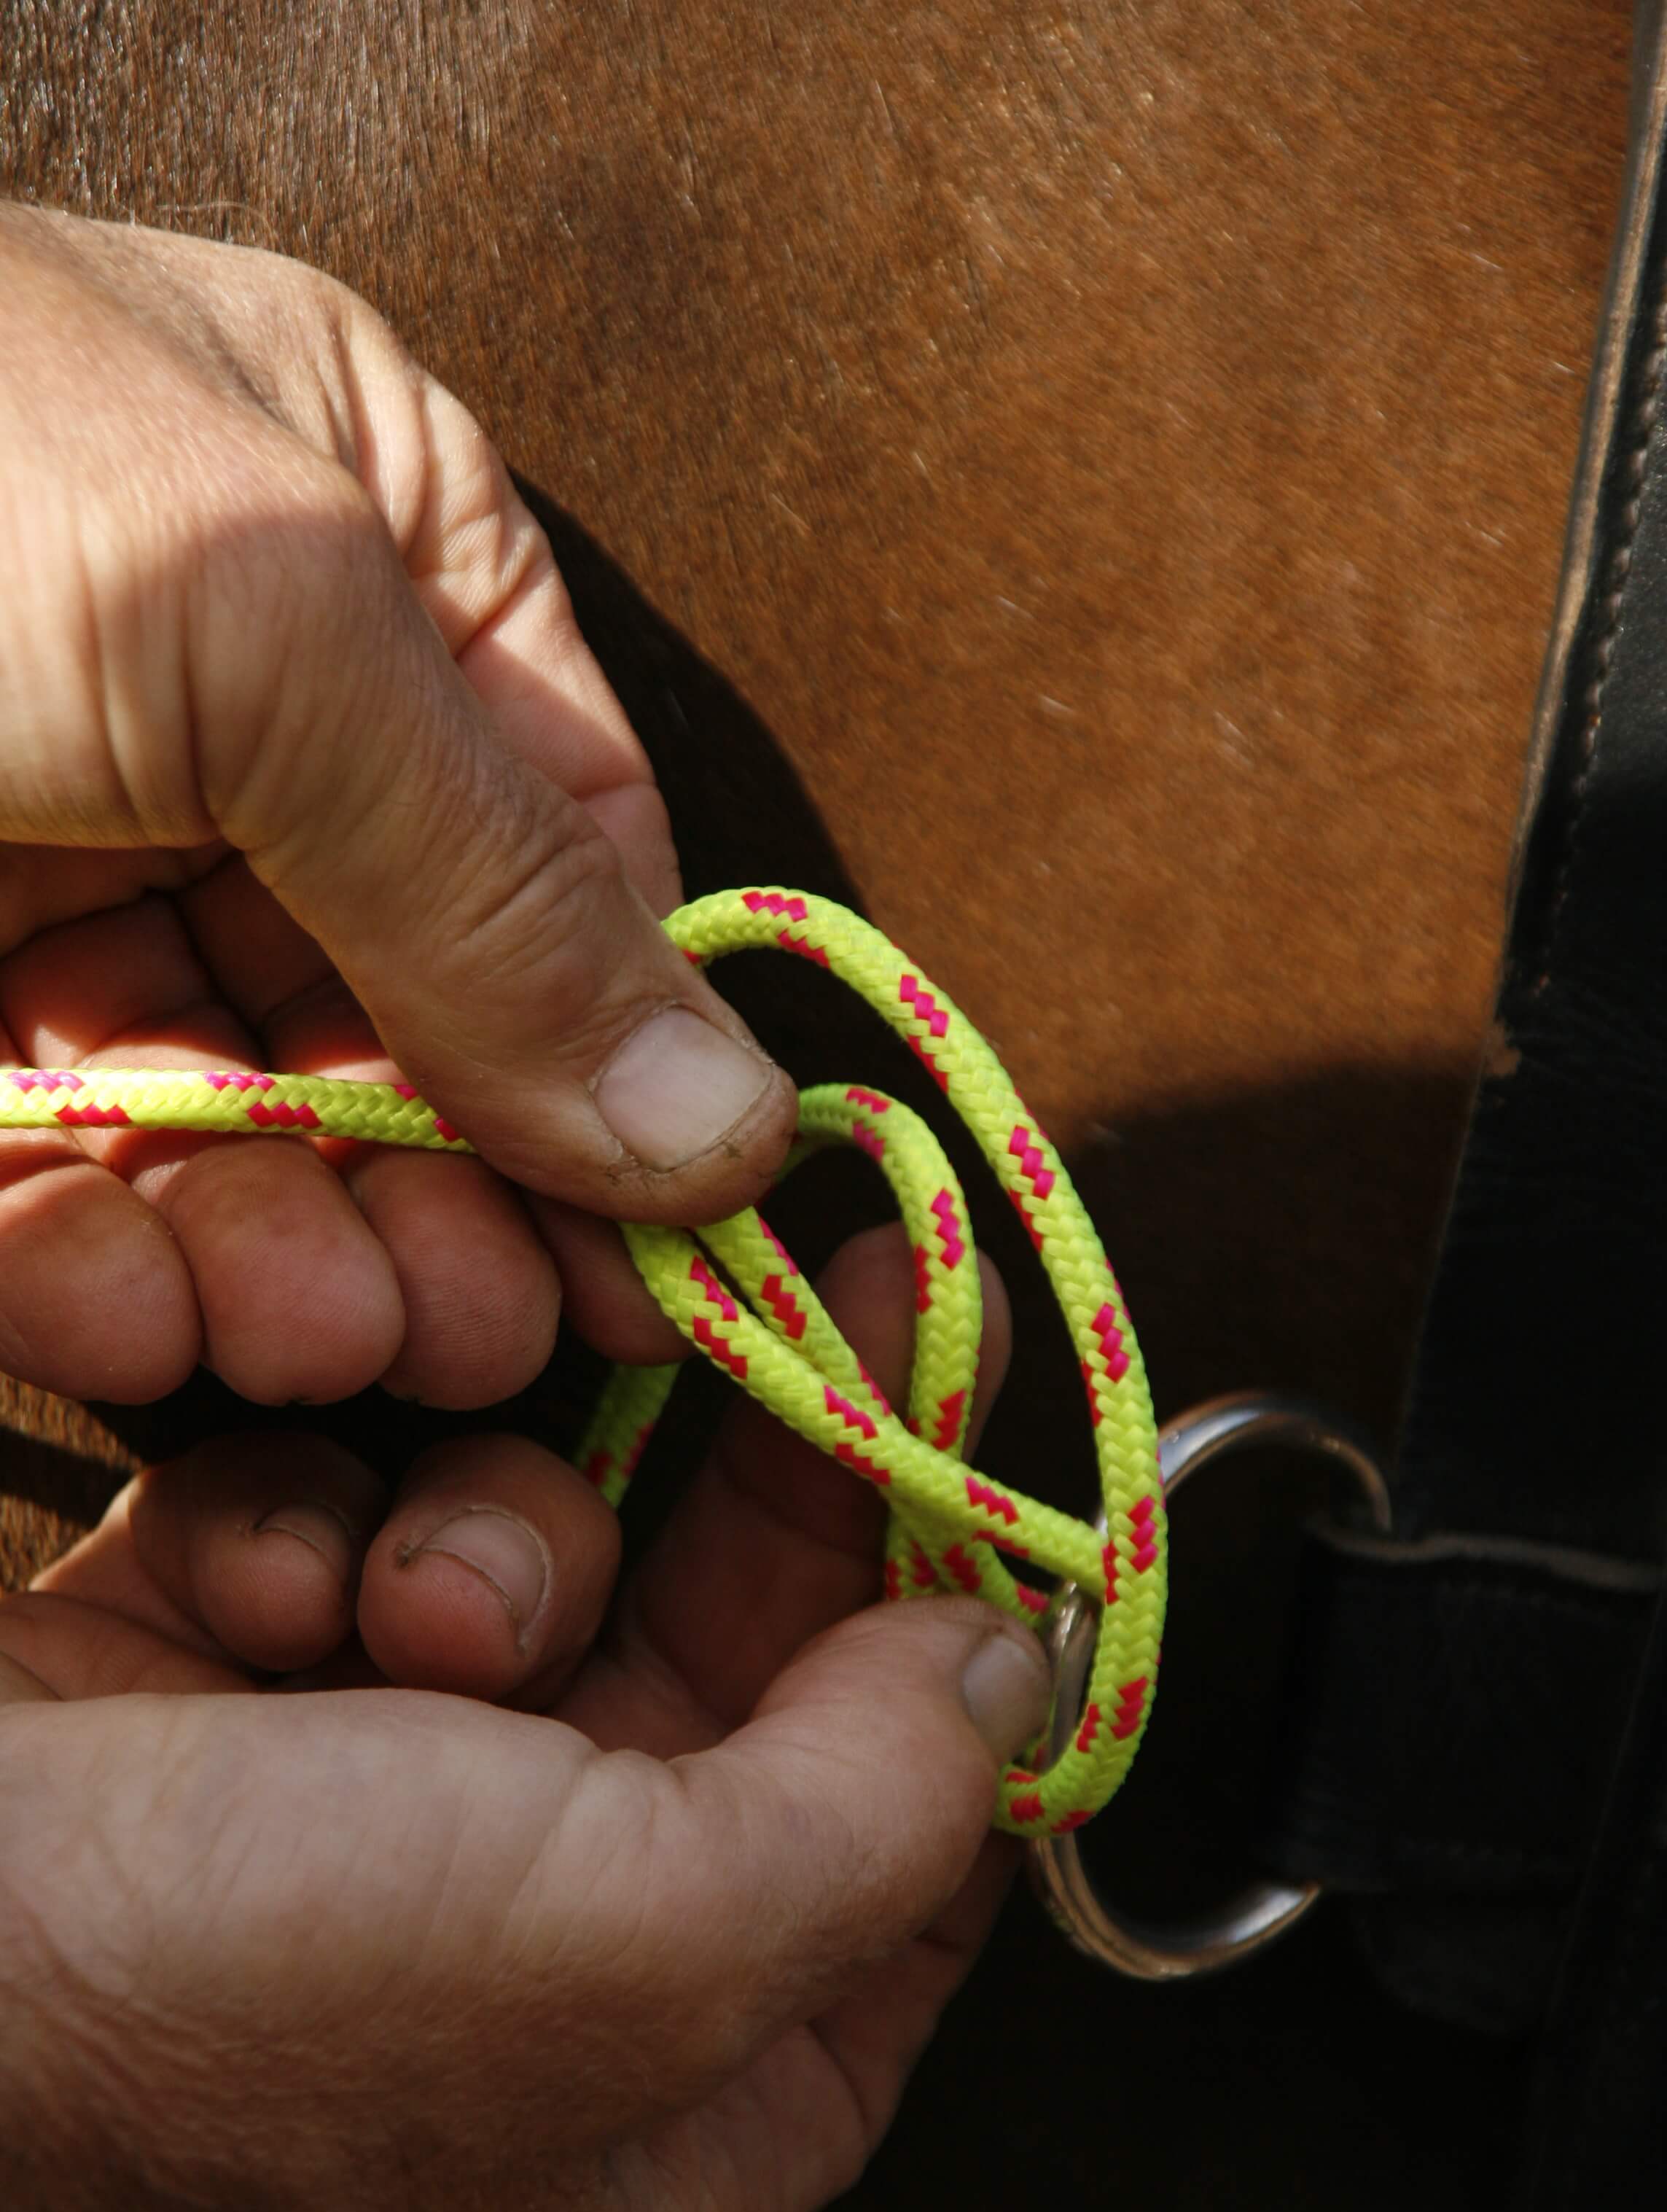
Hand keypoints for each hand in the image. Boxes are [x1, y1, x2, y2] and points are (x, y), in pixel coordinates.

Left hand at [0, 204, 793, 1410]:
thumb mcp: (257, 620)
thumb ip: (502, 886)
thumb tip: (733, 1130)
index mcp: (365, 554)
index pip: (574, 848)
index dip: (627, 1058)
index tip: (668, 1249)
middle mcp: (246, 730)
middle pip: (424, 1023)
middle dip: (453, 1191)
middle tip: (482, 1335)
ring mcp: (81, 884)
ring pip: (255, 1133)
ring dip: (292, 1259)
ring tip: (309, 1329)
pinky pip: (67, 1189)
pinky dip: (105, 1280)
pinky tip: (134, 1322)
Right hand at [0, 1230, 1045, 2211]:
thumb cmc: (230, 1992)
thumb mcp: (634, 1941)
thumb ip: (869, 1812)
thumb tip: (1005, 1675)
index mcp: (652, 2117)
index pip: (898, 1868)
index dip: (952, 1652)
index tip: (977, 1441)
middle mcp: (511, 1983)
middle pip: (722, 1679)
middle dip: (746, 1504)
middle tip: (823, 1300)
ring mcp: (343, 1826)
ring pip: (531, 1573)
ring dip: (478, 1534)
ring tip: (390, 1597)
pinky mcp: (199, 1690)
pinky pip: (335, 1538)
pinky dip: (300, 1527)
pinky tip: (230, 1580)